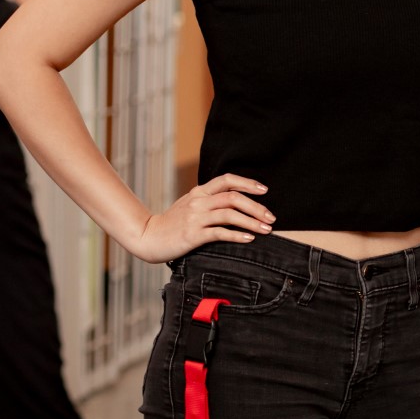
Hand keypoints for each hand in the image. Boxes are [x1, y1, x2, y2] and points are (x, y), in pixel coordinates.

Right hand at [131, 174, 275, 262]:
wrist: (148, 237)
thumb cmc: (172, 223)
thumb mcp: (190, 205)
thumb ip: (209, 200)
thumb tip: (234, 200)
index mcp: (199, 192)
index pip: (227, 180)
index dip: (247, 183)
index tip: (264, 190)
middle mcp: (198, 201)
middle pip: (233, 197)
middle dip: (256, 206)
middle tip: (271, 217)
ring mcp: (195, 218)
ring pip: (229, 214)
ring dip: (251, 221)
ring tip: (266, 229)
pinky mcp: (192, 235)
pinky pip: (219, 233)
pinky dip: (237, 235)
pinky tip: (249, 238)